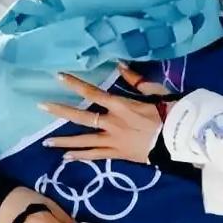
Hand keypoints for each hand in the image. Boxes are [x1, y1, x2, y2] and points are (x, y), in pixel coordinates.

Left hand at [39, 64, 169, 163]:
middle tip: (41, 106)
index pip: (92, 93)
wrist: (180, 139)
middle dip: (60, 111)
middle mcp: (112, 123)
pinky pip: (95, 156)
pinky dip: (80, 156)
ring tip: (46, 143)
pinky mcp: (118, 154)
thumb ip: (136, 80)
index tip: (58, 76)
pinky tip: (66, 158)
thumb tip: (120, 65)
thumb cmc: (169, 112)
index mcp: (120, 105)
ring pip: (84, 141)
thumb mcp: (155, 91)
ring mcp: (113, 140)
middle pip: (81, 116)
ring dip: (64, 141)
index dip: (74, 84)